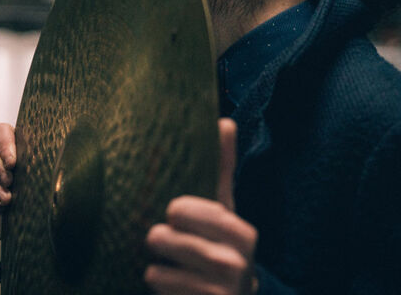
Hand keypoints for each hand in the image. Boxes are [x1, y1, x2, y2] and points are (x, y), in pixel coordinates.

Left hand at [145, 118, 257, 294]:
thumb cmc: (221, 245)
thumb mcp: (223, 209)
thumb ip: (222, 169)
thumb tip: (226, 122)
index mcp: (243, 233)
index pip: (207, 213)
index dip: (184, 211)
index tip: (173, 210)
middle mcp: (239, 266)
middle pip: (182, 243)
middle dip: (163, 238)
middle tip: (158, 235)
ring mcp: (225, 294)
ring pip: (167, 271)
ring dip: (156, 264)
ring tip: (160, 258)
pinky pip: (166, 292)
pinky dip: (159, 285)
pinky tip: (163, 281)